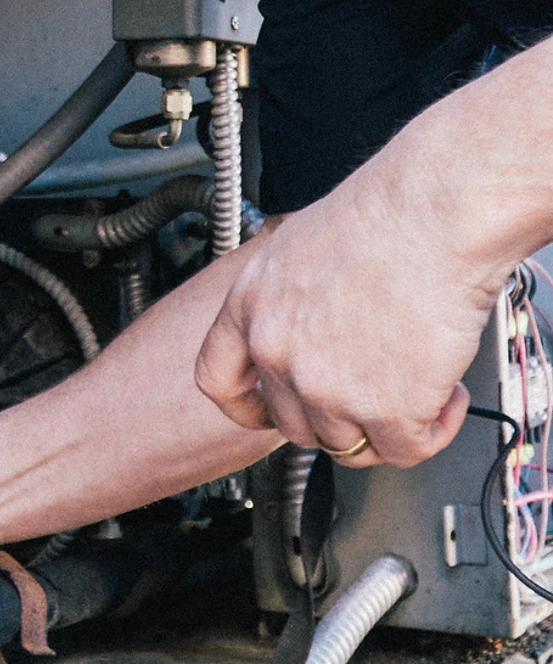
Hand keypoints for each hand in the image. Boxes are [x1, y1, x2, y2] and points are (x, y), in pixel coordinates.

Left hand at [194, 198, 493, 467]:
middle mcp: (277, 351)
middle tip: (372, 388)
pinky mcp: (383, 410)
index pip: (217, 381)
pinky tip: (444, 392)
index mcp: (250, 307)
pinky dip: (434, 427)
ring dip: (387, 422)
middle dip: (336, 415)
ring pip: (350, 445)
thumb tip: (307, 328)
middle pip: (292, 423)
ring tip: (417, 379)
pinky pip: (406, 449)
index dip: (246, 407)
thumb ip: (288, 301)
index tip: (266, 413)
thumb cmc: (381, 215)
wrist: (431, 214)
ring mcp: (325, 387)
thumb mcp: (298, 249)